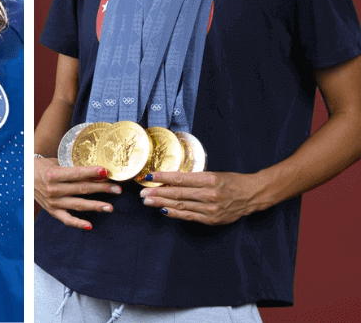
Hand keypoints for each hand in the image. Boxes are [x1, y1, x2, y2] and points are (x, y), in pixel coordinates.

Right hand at [34, 157, 121, 229]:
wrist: (24, 177)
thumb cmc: (42, 167)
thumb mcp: (54, 162)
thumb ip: (72, 166)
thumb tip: (95, 169)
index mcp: (53, 174)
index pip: (76, 174)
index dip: (92, 173)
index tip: (106, 171)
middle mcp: (53, 189)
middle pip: (81, 189)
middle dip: (101, 188)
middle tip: (117, 188)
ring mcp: (53, 202)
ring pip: (78, 204)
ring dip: (95, 205)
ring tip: (110, 207)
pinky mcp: (52, 211)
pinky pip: (66, 219)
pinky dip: (78, 223)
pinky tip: (90, 225)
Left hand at [139, 171, 260, 224]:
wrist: (252, 195)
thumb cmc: (231, 181)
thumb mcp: (213, 174)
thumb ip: (194, 178)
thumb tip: (170, 179)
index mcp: (209, 179)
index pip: (180, 178)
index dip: (162, 178)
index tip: (149, 177)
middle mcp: (209, 195)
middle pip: (178, 193)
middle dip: (157, 193)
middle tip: (142, 193)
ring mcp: (211, 209)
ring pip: (181, 206)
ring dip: (161, 203)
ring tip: (147, 201)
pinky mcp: (212, 220)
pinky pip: (189, 216)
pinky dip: (174, 213)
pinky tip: (162, 210)